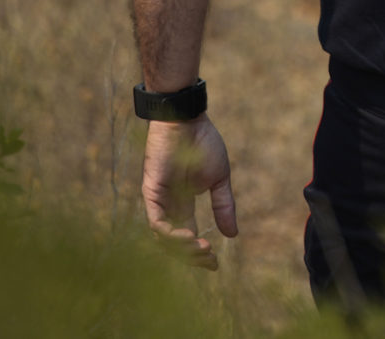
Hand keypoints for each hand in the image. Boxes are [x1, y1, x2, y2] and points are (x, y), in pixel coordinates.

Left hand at [143, 117, 237, 268]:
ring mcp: (159, 200)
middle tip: (209, 258)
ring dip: (182, 248)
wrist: (188, 120)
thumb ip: (223, 206)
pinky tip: (187, 236)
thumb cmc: (203, 143)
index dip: (200, 254)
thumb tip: (232, 235)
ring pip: (163, 238)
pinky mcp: (152, 193)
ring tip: (201, 247)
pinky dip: (170, 234)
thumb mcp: (219, 179)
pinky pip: (156, 222)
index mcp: (183, 203)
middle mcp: (169, 206)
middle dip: (192, 256)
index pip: (188, 237)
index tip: (215, 263)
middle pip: (175, 244)